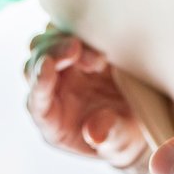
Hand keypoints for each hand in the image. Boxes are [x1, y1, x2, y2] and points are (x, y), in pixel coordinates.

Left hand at [24, 29, 151, 173]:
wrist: (137, 119)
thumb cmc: (124, 137)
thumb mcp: (121, 143)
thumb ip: (109, 137)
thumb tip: (95, 133)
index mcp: (53, 122)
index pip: (36, 101)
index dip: (40, 82)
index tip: (48, 64)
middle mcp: (51, 92)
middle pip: (36, 64)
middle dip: (53, 53)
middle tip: (77, 48)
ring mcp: (62, 69)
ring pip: (47, 43)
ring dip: (65, 39)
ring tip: (99, 56)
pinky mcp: (77, 50)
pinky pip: (67, 31)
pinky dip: (79, 29)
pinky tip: (99, 36)